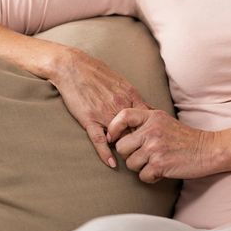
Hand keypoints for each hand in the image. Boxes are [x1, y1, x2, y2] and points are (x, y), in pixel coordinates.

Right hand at [49, 48, 149, 168]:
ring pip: (120, 136)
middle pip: (137, 130)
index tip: (157, 141)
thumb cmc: (96, 72)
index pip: (147, 118)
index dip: (153, 132)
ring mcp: (104, 113)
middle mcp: (120, 105)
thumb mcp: (121, 81)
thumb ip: (133, 97)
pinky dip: (105, 153)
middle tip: (149, 156)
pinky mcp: (89, 119)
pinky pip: (99, 140)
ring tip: (134, 162)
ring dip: (127, 150)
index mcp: (130, 95)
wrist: (73, 66)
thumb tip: (146, 109)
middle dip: (143, 143)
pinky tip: (112, 164)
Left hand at [107, 108, 217, 183]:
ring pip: (130, 164)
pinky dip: (151, 177)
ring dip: (141, 168)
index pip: (123, 116)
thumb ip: (145, 123)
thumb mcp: (165, 121)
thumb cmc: (186, 138)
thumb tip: (119, 131)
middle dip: (129, 155)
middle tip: (144, 156)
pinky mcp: (159, 165)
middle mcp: (152, 130)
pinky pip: (142, 176)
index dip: (113, 128)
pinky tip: (162, 171)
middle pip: (121, 147)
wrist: (209, 150)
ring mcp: (155, 148)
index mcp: (153, 117)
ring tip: (156, 163)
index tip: (113, 138)